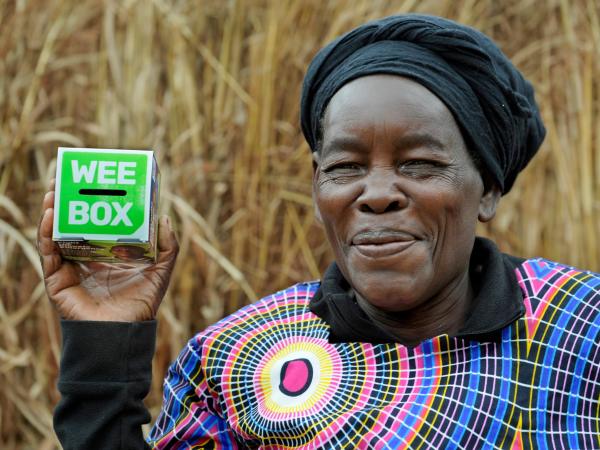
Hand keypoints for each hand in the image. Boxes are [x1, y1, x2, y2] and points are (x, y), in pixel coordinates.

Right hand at [37, 180, 178, 321]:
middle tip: (66, 179)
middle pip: (72, 224)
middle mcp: (86, 258)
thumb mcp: (160, 270)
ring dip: (53, 212)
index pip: (95, 223)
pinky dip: (46, 234)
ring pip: (56, 235)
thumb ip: (167, 246)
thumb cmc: (141, 304)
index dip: (92, 203)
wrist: (123, 332)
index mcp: (107, 253)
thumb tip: (166, 217)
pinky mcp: (57, 280)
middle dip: (68, 202)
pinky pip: (48, 253)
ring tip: (55, 191)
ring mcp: (70, 268)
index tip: (92, 182)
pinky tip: (50, 216)